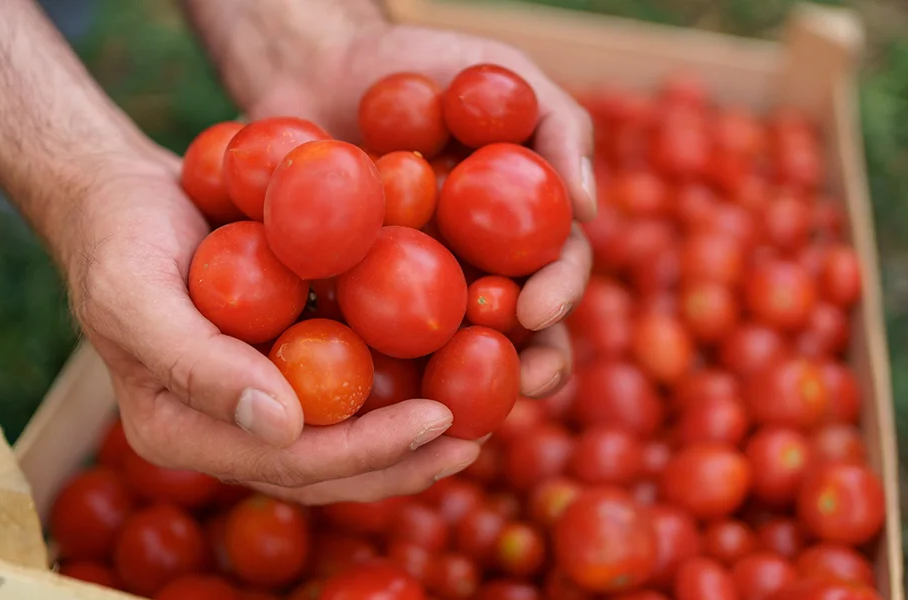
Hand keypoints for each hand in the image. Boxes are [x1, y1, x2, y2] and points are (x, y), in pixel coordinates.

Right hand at [67, 151, 478, 503]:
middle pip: (326, 468)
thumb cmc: (117, 238)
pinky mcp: (282, 363)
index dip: (367, 452)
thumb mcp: (137, 294)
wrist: (120, 195)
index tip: (438, 420)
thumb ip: (198, 365)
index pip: (288, 463)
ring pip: (343, 437)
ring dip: (410, 436)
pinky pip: (344, 386)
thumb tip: (285, 427)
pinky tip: (451, 364)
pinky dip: (396, 381)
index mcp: (183, 433)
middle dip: (403, 460)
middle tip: (475, 438)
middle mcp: (226, 429)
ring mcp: (256, 399)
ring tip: (480, 420)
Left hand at [242, 23, 595, 397]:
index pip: (555, 273)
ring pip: (444, 358)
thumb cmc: (423, 63)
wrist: (318, 65)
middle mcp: (475, 271)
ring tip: (451, 410)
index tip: (537, 308)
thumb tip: (589, 205)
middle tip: (520, 383)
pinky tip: (360, 397)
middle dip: (526, 366)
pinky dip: (369, 372)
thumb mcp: (500, 72)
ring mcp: (413, 293)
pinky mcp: (349, 302)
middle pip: (513, 335)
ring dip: (457, 390)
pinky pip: (361, 344)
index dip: (557, 297)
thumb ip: (557, 124)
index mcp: (520, 231)